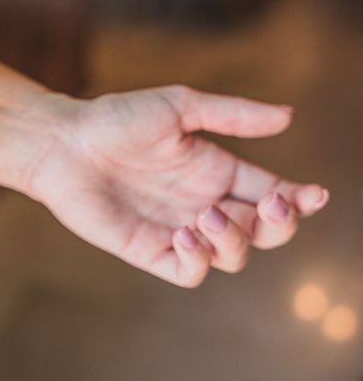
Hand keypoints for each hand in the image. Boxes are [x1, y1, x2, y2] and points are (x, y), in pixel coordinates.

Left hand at [28, 86, 328, 286]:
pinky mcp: (148, 250)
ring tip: (207, 216)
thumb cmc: (117, 119)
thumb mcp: (179, 107)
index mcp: (215, 171)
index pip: (270, 194)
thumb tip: (289, 115)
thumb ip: (232, 115)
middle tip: (268, 204)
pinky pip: (188, 272)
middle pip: (262, 232)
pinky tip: (186, 236)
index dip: (299, 200)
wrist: (64, 143)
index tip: (315, 195)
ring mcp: (177, 229)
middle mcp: (202, 203)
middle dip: (278, 225)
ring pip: (232, 256)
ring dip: (234, 242)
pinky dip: (199, 261)